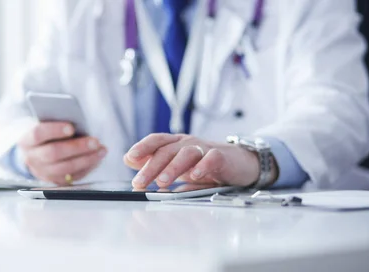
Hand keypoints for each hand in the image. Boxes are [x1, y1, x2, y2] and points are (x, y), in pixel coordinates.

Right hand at [18, 122, 106, 184]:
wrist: (36, 153)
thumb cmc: (46, 134)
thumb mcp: (45, 125)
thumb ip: (57, 123)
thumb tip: (80, 124)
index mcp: (26, 140)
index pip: (38, 134)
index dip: (54, 130)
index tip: (71, 127)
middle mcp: (32, 158)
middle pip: (53, 153)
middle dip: (76, 147)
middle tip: (94, 141)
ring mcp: (42, 172)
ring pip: (65, 168)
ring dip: (86, 159)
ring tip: (101, 150)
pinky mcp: (54, 181)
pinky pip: (72, 177)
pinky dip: (87, 168)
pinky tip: (97, 159)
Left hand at [123, 133, 262, 188]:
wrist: (240, 164)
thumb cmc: (206, 165)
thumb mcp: (178, 166)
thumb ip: (154, 162)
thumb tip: (128, 160)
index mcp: (176, 143)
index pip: (156, 140)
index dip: (142, 147)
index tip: (129, 159)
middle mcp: (188, 143)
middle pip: (167, 150)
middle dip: (151, 167)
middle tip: (140, 183)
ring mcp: (205, 148)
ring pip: (186, 153)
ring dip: (172, 168)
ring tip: (162, 182)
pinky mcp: (222, 157)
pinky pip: (211, 159)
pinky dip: (202, 167)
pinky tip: (194, 177)